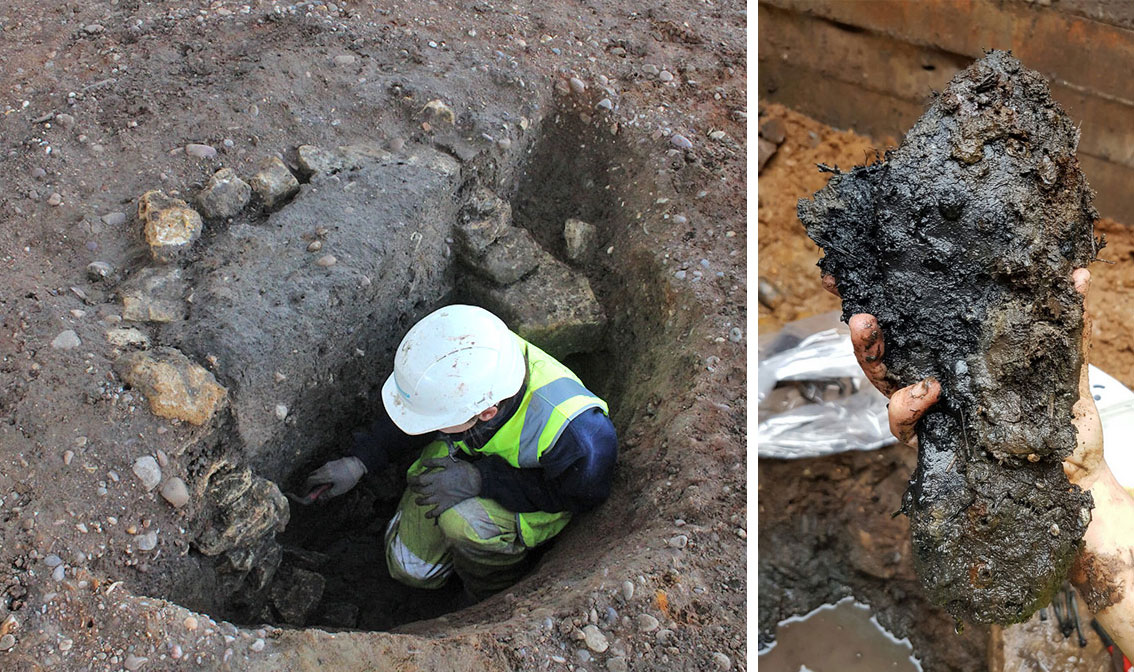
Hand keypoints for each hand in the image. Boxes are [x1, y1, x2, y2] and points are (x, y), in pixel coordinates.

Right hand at [304, 456, 366, 500]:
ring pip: (317, 472)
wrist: (358, 463)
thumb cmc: (350, 477)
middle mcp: (324, 468)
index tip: (306, 493)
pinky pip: (322, 469)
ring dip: (316, 479)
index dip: (306, 488)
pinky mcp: (332, 462)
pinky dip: (321, 475)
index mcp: (325, 476)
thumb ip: (328, 494)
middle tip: (312, 490)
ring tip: (321, 486)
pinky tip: (328, 480)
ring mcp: (328, 464)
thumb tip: (320, 498)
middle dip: (310, 483)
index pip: (310, 481)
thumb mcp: (340, 489)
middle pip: (311, 475)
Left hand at [407, 457, 481, 518]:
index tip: (410, 479)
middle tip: (412, 488)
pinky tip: (426, 515)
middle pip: (421, 491)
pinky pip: (437, 512)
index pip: (420, 480)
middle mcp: (437, 489)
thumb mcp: (449, 461)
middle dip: (414, 489)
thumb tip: (423, 463)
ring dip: (419, 501)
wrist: (476, 481)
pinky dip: (430, 514)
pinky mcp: (447, 504)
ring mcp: (441, 498)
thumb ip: (435, 462)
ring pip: (426, 501)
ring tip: (417, 500)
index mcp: (437, 477)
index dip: (413, 480)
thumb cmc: (463, 469)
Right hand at [824, 268, 1102, 481]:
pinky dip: (907, 404)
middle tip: (854, 301)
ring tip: (866, 327)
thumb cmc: (1059, 418)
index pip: (908, 321)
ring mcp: (923, 409)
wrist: (1067, 473)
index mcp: (952, 353)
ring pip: (881, 379)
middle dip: (860, 321)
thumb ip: (1061, 321)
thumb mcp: (1060, 362)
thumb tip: (1078, 274)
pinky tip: (927, 389)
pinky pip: (901, 421)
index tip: (840, 275)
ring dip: (867, 352)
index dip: (876, 298)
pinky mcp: (924, 439)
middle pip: (882, 347)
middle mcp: (930, 376)